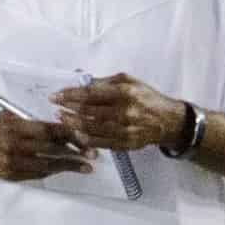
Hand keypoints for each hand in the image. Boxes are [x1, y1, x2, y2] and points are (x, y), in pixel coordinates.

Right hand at [0, 110, 93, 182]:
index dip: (68, 133)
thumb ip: (27, 118)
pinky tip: (66, 170)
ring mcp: (12, 162)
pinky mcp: (12, 175)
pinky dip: (54, 172)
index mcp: (13, 127)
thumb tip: (57, 115)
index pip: (47, 129)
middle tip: (93, 153)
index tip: (85, 135)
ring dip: (69, 165)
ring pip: (47, 164)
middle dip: (74, 150)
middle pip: (50, 148)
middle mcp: (12, 144)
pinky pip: (38, 174)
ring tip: (87, 166)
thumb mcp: (4, 120)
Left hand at [50, 74, 188, 152]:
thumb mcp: (130, 82)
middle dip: (68, 108)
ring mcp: (125, 129)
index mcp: (126, 93)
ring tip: (61, 118)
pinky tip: (74, 133)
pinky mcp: (125, 143)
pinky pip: (99, 143)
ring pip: (91, 128)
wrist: (169, 121)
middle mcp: (126, 111)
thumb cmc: (146, 98)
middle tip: (55, 105)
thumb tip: (80, 81)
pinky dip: (84, 138)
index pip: (91, 93)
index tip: (56, 95)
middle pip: (88, 111)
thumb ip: (105, 82)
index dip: (70, 95)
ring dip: (72, 123)